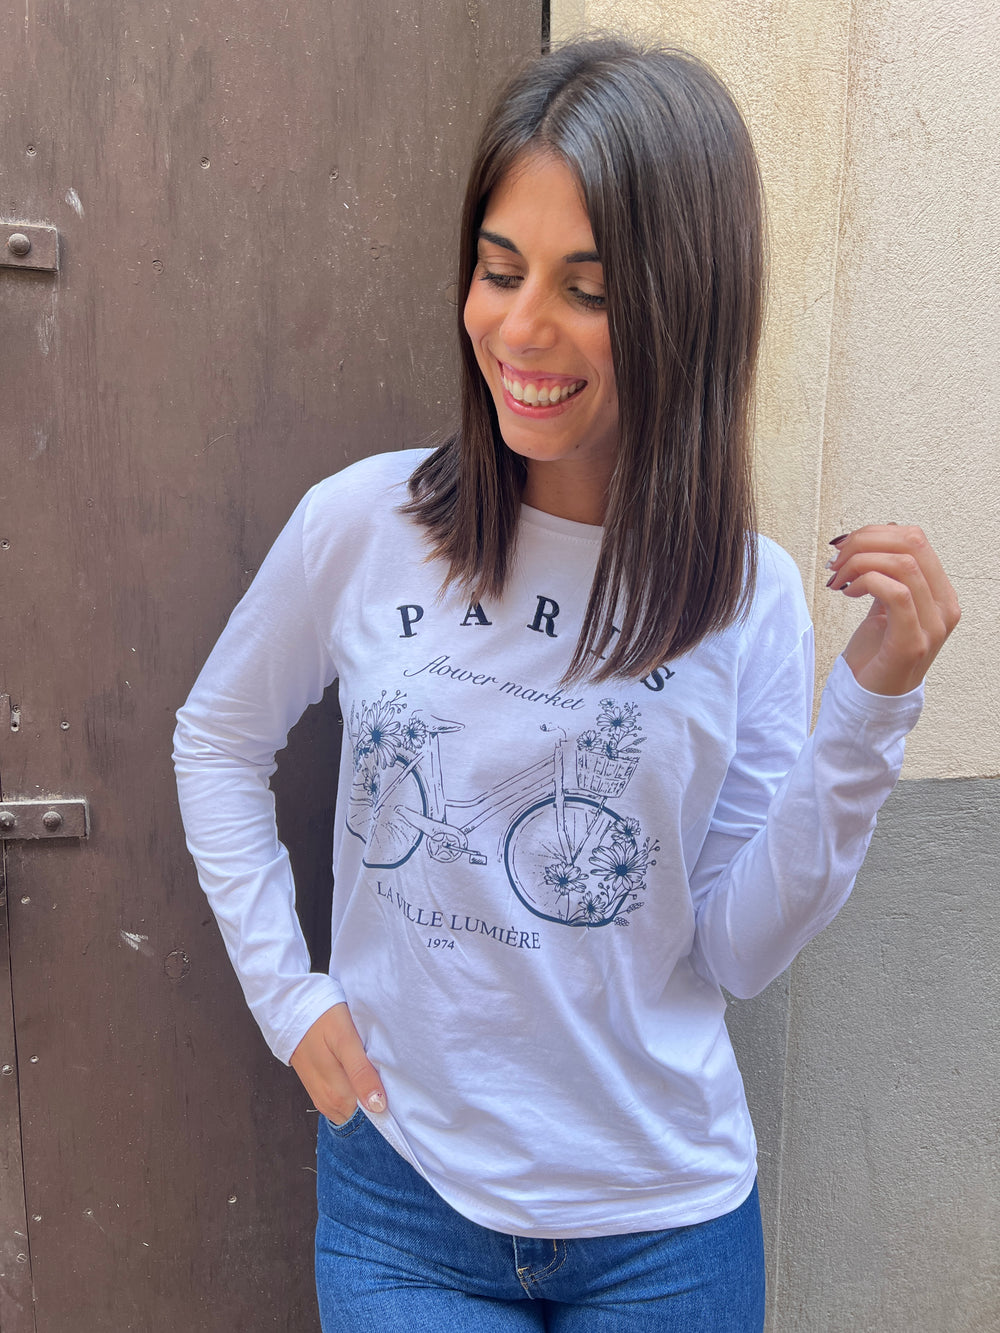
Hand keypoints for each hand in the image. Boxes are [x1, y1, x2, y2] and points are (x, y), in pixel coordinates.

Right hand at [289, 1003, 386, 1123]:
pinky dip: (354, 1093)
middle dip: (378, 1103)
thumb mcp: (344, 1040)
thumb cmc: (322, 1019)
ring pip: (351, 1110)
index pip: (369, 1118)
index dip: (386, 1110)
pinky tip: (361, 1076)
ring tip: (377, 1076)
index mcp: (337, 1095)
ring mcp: (321, 1098)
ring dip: (365, 1098)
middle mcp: (328, 1103)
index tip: (399, 1097)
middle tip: (391, 1081)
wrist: (292, 1006)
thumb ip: (361, 1072)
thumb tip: (378, 1106)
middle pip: (361, 1115)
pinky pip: (341, 1102)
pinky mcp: (318, 1089)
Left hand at [826, 524, 959, 694]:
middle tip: (837, 559)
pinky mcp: (913, 642)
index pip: (916, 539)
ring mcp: (933, 625)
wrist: (871, 698)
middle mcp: (944, 606)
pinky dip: (866, 582)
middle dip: (865, 542)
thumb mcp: (884, 604)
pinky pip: (896, 593)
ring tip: (838, 577)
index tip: (844, 544)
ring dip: (859, 562)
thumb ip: (889, 574)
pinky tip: (847, 592)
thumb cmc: (877, 652)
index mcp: (940, 593)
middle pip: (911, 544)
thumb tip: (880, 534)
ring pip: (903, 564)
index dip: (875, 532)